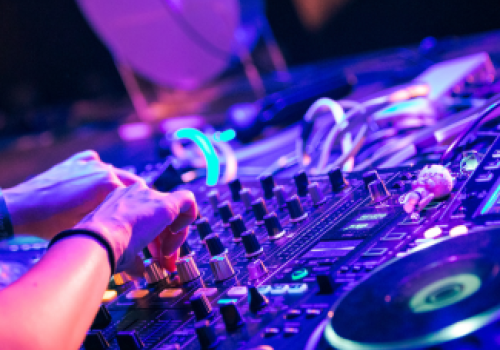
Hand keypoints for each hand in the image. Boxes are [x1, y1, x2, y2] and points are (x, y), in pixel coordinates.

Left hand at [3, 150, 144, 239]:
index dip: (139, 207)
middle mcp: (103, 169)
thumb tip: (126, 219)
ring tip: (112, 199)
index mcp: (109, 184)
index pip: (136, 195)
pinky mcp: (74, 162)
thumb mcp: (87, 225)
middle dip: (132, 195)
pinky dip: (97, 170)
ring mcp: (88, 164)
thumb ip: (111, 216)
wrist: (20, 209)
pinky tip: (93, 180)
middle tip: (132, 209)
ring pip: (112, 172)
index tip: (142, 216)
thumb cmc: (52, 223)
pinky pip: (93, 162)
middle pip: (128, 181)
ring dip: (115, 183)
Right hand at [74, 182, 196, 272]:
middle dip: (166, 242)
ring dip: (174, 239)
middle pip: (161, 217)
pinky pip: (188, 200)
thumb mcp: (116, 251)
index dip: (154, 240)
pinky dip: (189, 218)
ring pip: (174, 212)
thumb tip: (140, 271)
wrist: (95, 242)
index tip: (154, 258)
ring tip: (167, 260)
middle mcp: (134, 195)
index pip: (145, 219)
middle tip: (165, 263)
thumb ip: (133, 258)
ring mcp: (149, 196)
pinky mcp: (165, 203)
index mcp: (119, 203)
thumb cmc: (99, 249)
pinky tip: (176, 239)